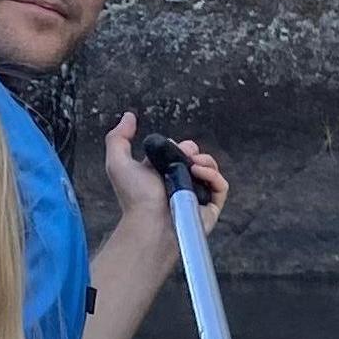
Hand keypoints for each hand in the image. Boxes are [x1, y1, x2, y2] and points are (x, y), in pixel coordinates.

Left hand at [104, 110, 228, 237]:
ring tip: (193, 165)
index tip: (173, 147)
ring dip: (206, 161)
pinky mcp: (210, 207)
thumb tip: (129, 116)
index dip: (178, 146)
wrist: (149, 222)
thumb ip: (119, 137)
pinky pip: (221, 186)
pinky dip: (214, 175)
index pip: (178, 152)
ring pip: (210, 169)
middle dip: (193, 151)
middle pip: (196, 157)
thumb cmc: (133, 198)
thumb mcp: (117, 162)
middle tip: (185, 156)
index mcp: (162, 174)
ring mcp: (196, 196)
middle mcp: (179, 184)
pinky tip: (200, 172)